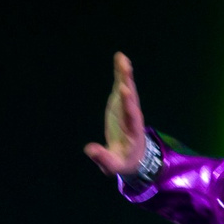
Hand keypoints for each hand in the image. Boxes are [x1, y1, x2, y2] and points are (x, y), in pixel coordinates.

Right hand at [82, 53, 149, 174]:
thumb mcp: (114, 165)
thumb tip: (89, 149)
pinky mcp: (122, 103)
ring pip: (128, 89)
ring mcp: (128, 108)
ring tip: (122, 58)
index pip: (131, 116)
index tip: (125, 90)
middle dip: (128, 83)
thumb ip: (103, 157)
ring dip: (125, 74)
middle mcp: (133, 116)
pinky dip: (121, 74)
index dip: (128, 103)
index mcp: (133, 131)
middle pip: (132, 99)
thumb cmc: (123, 162)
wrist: (134, 156)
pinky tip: (120, 58)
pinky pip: (122, 86)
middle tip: (125, 67)